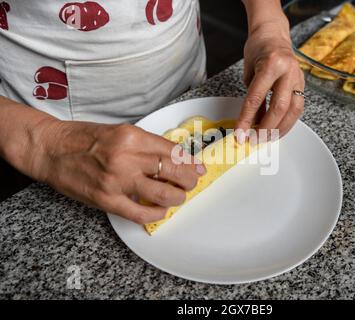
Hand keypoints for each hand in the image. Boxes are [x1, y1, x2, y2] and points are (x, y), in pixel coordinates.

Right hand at [35, 121, 205, 223]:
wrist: (50, 149)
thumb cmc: (83, 138)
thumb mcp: (120, 131)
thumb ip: (147, 144)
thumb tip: (175, 157)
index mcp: (132, 136)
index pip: (173, 151)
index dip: (191, 162)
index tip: (198, 168)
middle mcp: (127, 157)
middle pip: (174, 171)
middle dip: (190, 179)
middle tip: (191, 182)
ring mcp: (117, 181)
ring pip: (163, 194)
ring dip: (177, 197)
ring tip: (177, 196)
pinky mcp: (107, 200)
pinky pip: (141, 213)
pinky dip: (156, 214)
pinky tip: (160, 210)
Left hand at [236, 8, 304, 139]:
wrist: (273, 34)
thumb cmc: (258, 50)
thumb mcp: (249, 72)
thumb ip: (252, 97)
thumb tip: (250, 123)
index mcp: (271, 64)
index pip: (256, 98)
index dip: (247, 119)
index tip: (240, 133)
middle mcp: (288, 71)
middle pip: (279, 107)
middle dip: (266, 128)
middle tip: (255, 140)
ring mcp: (298, 77)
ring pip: (293, 110)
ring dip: (280, 129)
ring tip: (268, 139)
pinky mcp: (303, 84)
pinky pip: (298, 108)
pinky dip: (288, 121)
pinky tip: (278, 130)